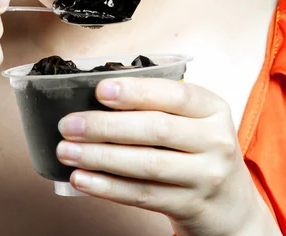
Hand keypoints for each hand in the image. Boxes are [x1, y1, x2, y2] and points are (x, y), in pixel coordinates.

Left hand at [56, 77, 275, 235]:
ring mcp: (205, 176)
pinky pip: (141, 195)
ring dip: (99, 157)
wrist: (233, 208)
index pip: (175, 94)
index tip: (100, 90)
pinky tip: (81, 178)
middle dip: (106, 125)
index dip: (136, 92)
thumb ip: (159, 105)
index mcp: (213, 108)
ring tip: (67, 150)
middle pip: (156, 130)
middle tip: (69, 124)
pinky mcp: (189, 206)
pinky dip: (107, 187)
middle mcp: (215, 141)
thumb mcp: (195, 120)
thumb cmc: (200, 149)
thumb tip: (98, 94)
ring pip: (146, 164)